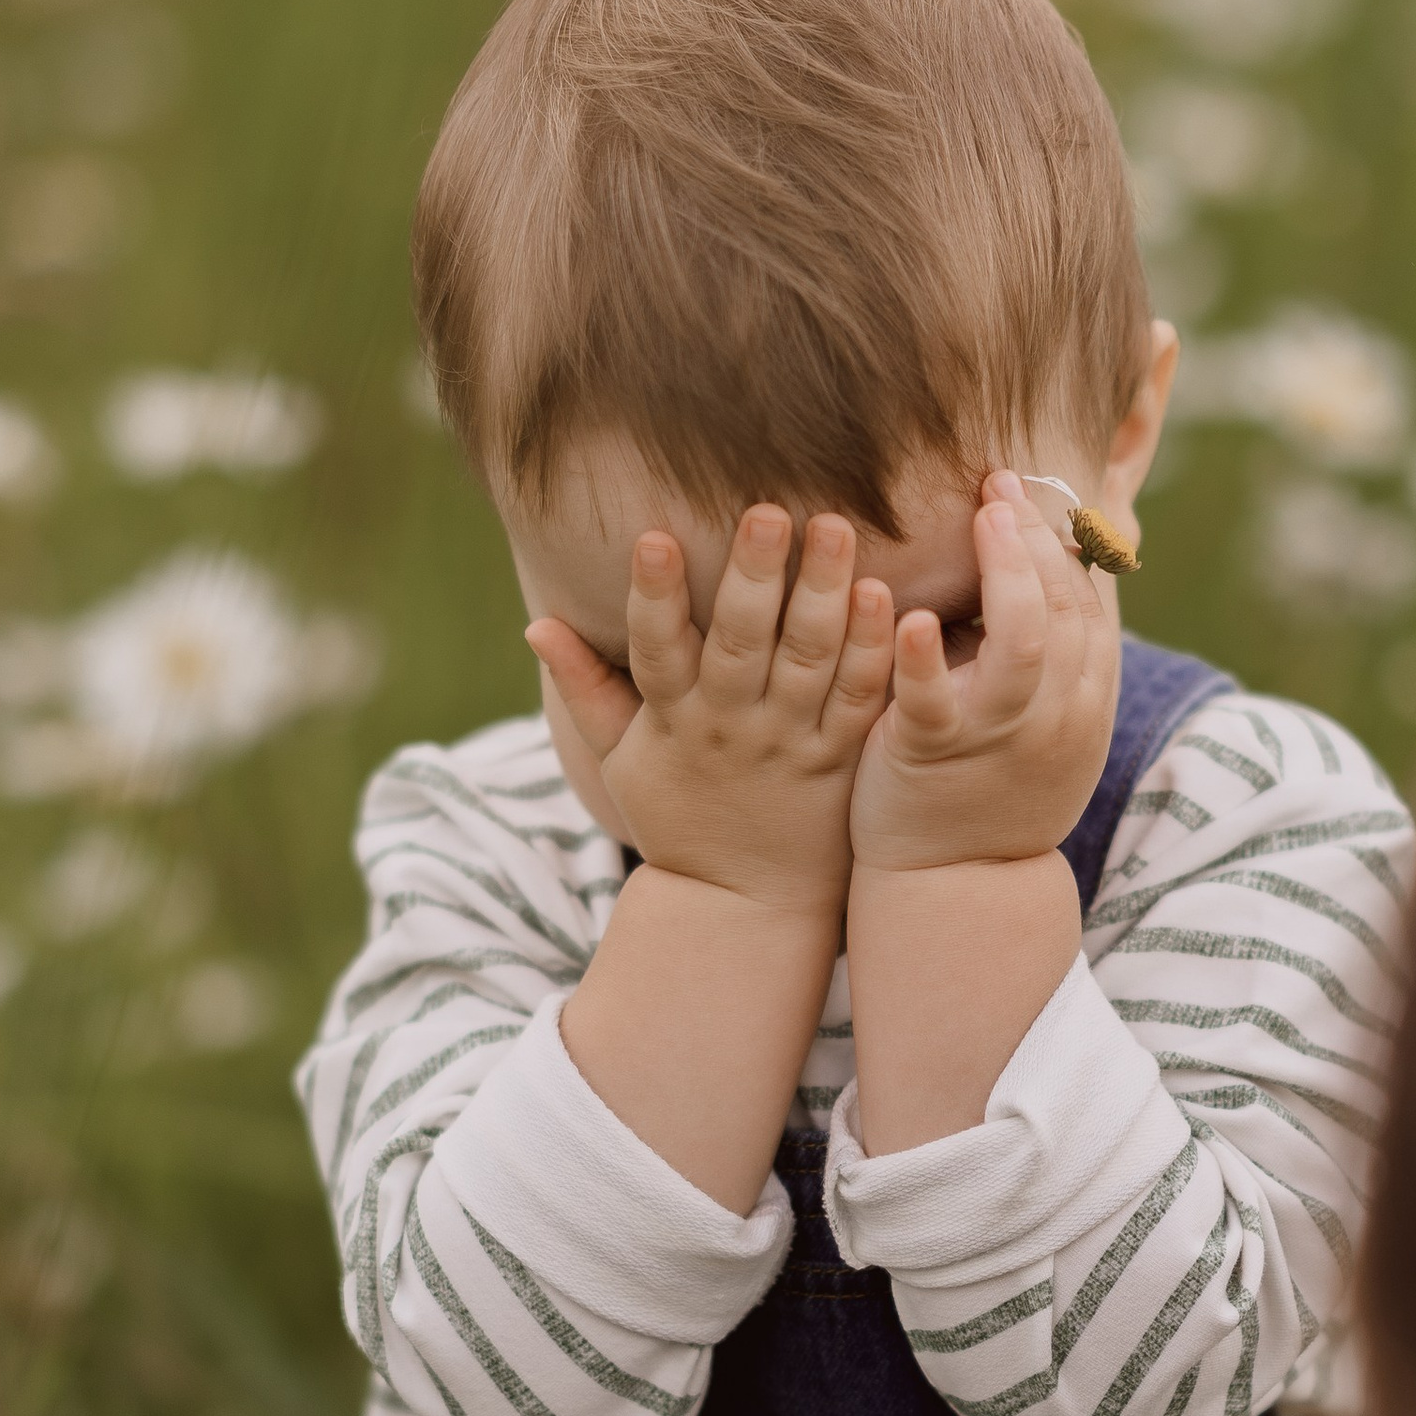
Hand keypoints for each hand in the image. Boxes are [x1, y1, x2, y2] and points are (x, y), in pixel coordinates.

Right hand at [528, 509, 893, 920]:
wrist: (743, 905)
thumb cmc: (677, 818)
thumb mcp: (618, 761)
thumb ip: (582, 690)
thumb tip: (534, 623)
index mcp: (671, 719)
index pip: (654, 648)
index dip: (651, 595)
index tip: (651, 536)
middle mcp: (729, 726)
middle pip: (739, 642)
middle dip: (751, 574)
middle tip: (766, 509)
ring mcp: (788, 742)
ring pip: (807, 659)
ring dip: (822, 591)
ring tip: (835, 527)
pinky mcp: (838, 757)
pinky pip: (857, 697)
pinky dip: (869, 648)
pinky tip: (882, 594)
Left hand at [848, 473, 1120, 875]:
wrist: (961, 884)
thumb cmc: (993, 787)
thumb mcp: (1049, 723)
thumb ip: (1054, 655)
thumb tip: (1053, 568)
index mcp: (1085, 699)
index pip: (1089, 602)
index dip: (1062, 540)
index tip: (1029, 489)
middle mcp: (1059, 715)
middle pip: (1064, 606)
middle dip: (1036, 537)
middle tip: (1001, 483)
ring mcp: (1003, 736)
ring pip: (1023, 642)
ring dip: (1006, 571)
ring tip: (983, 518)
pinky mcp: (939, 754)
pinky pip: (938, 700)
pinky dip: (926, 657)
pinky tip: (911, 616)